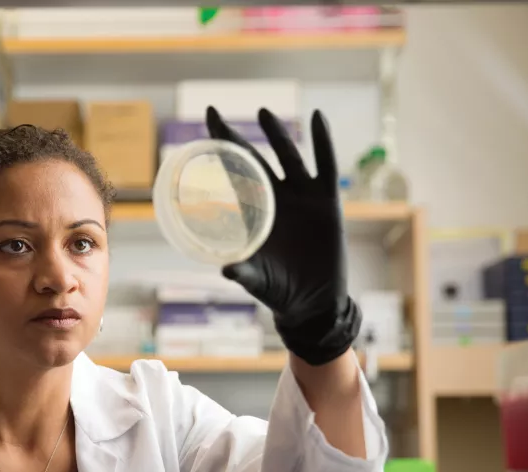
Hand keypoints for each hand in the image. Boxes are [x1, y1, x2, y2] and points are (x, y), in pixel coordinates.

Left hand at [206, 107, 360, 365]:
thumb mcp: (258, 280)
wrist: (312, 303)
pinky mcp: (326, 202)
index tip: (201, 130)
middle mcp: (274, 200)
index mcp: (252, 214)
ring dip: (275, 135)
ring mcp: (301, 198)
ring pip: (286, 157)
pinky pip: (325, 166)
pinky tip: (318, 117)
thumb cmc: (278, 291)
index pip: (231, 176)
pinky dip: (322, 142)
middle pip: (253, 160)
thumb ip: (244, 272)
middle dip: (234, 138)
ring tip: (262, 112)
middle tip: (214, 113)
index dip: (217, 153)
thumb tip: (226, 269)